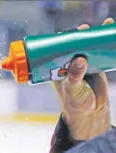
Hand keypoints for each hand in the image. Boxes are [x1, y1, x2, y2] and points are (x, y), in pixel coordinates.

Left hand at [52, 18, 113, 139]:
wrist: (91, 112)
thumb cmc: (75, 103)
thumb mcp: (72, 90)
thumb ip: (74, 76)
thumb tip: (80, 59)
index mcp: (56, 69)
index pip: (55, 51)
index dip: (60, 42)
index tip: (66, 34)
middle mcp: (67, 64)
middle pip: (71, 46)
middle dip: (77, 36)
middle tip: (83, 29)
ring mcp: (81, 64)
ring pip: (85, 47)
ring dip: (91, 37)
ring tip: (99, 27)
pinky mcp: (94, 65)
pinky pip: (98, 52)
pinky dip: (103, 44)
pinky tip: (109, 33)